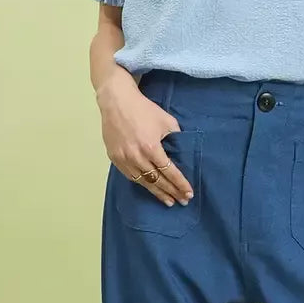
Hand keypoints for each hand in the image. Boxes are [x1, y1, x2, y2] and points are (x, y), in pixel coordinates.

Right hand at [97, 73, 193, 206]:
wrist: (116, 101)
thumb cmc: (143, 109)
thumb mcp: (166, 120)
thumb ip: (175, 137)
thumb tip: (181, 151)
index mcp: (151, 147)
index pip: (170, 172)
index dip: (180, 184)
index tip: (189, 193)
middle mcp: (137, 157)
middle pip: (157, 181)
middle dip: (171, 192)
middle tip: (182, 201)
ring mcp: (124, 159)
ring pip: (143, 182)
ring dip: (157, 192)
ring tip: (168, 201)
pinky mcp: (114, 158)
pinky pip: (130, 176)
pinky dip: (141, 183)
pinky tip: (149, 187)